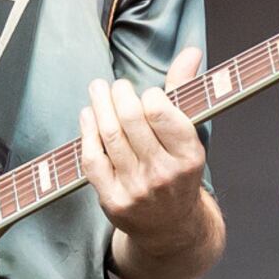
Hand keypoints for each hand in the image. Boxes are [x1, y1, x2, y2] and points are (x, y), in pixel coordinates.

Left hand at [81, 48, 208, 243]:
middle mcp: (164, 174)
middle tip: (115, 86)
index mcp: (189, 156)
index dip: (149, 96)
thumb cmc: (178, 171)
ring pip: (109, 136)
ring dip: (99, 105)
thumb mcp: (190, 136)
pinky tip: (88, 115)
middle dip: (119, 94)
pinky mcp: (113, 201)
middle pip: (131, 120)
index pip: (162, 113)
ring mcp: (136, 189)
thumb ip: (185, 92)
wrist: (171, 228)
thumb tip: (191, 50)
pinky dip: (86, 132)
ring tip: (98, 90)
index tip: (146, 93)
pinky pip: (92, 159)